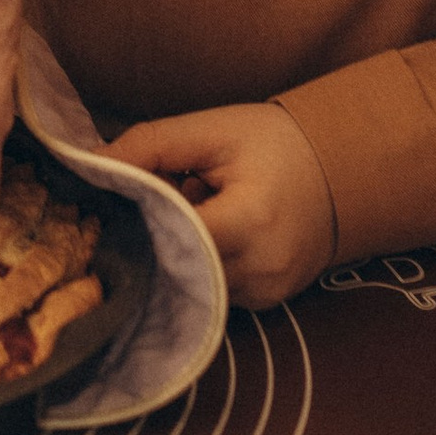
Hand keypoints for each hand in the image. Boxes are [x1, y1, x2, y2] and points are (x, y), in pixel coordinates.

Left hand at [107, 102, 337, 309]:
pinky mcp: (267, 304)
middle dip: (153, 235)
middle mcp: (262, 268)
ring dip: (177, 251)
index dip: (138, 220)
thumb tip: (91, 167)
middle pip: (176, 263)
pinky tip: (210, 232)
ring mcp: (267, 293)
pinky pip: (213, 290)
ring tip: (192, 210)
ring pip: (191, 281)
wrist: (344, 169)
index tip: (112, 204)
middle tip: (145, 203)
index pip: (172, 235)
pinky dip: (199, 264)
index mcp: (251, 219)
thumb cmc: (274, 143)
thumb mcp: (212, 130)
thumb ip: (148, 146)